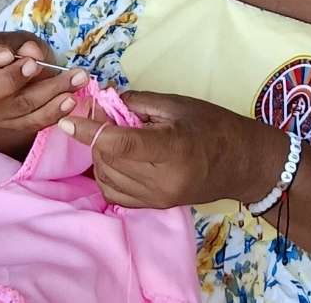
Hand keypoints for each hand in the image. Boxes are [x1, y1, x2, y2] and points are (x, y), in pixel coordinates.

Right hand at [0, 31, 88, 132]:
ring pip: (13, 109)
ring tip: (73, 79)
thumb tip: (32, 52)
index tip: (7, 54)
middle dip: (12, 79)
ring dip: (46, 93)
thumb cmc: (15, 51)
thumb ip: (22, 44)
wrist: (23, 72)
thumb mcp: (17, 39)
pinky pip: (30, 123)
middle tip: (37, 66)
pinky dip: (52, 112)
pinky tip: (69, 99)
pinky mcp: (8, 127)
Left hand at [59, 91, 287, 208]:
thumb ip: (136, 103)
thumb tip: (103, 103)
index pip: (119, 143)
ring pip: (106, 176)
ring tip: (113, 133)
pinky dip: (106, 172)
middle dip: (96, 135)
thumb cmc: (214, 126)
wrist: (243, 163)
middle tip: (102, 113)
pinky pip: (115, 192)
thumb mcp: (177, 104)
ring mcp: (157, 198)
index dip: (89, 131)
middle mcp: (162, 180)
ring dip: (100, 153)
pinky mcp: (154, 207)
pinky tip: (115, 156)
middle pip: (108, 158)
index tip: (67, 119)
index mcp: (172, 149)